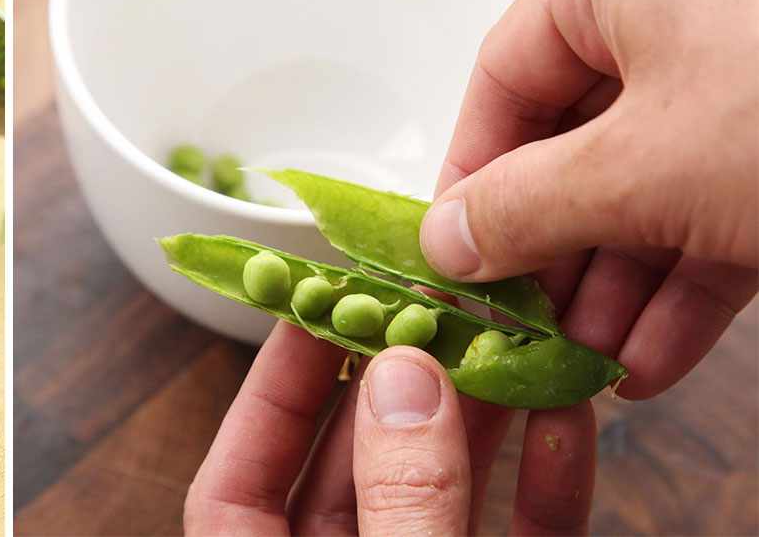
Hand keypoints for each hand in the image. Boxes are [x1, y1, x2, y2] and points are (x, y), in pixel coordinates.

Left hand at [185, 323, 597, 533]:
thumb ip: (402, 499)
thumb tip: (402, 378)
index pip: (235, 487)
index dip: (269, 391)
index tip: (311, 307)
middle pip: (349, 473)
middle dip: (393, 384)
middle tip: (429, 300)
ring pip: (440, 494)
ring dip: (477, 418)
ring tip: (508, 336)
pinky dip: (543, 486)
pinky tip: (565, 421)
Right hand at [422, 0, 757, 398]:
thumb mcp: (641, 166)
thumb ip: (525, 206)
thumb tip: (439, 240)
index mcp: (616, 5)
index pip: (503, 81)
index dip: (468, 171)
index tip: (449, 251)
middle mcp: (667, 51)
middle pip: (568, 155)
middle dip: (547, 257)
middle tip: (515, 328)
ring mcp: (731, 113)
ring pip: (636, 206)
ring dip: (605, 296)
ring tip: (577, 367)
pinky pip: (704, 238)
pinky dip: (674, 304)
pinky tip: (644, 365)